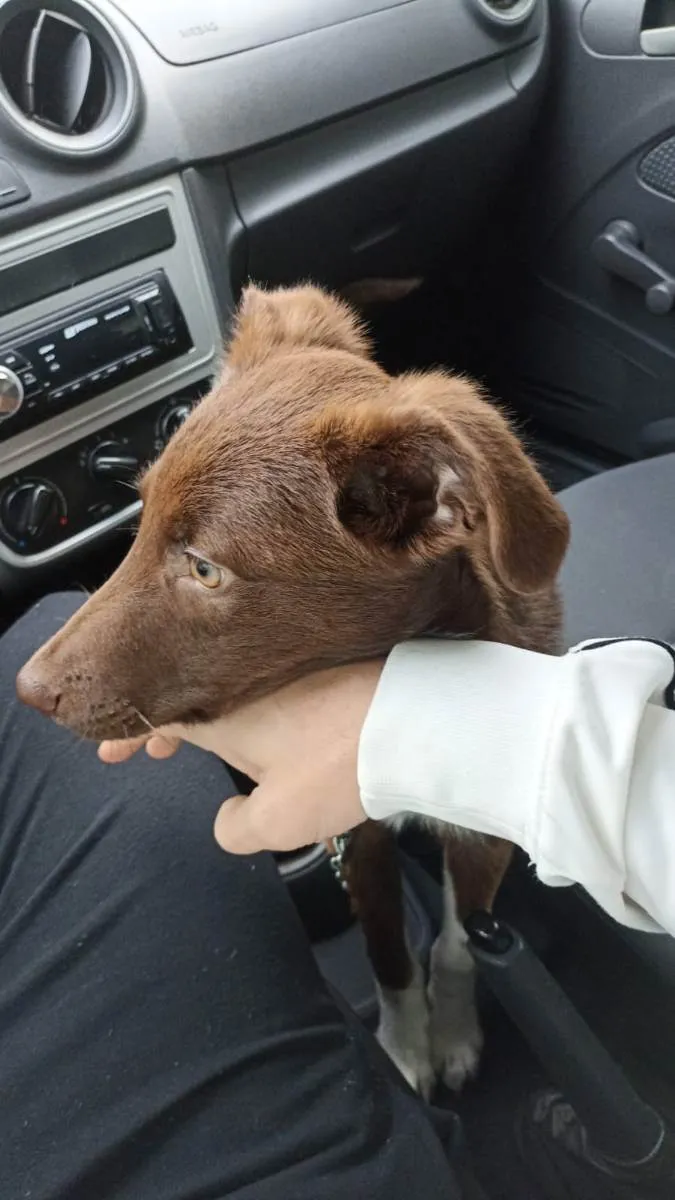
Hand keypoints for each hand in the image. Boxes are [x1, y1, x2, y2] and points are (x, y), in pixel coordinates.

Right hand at [98, 661, 383, 853]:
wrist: (415, 719)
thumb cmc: (339, 766)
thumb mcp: (279, 821)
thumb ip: (238, 828)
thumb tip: (227, 824)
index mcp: (221, 710)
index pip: (155, 712)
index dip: (127, 733)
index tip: (109, 752)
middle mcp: (244, 677)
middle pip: (186, 693)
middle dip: (162, 722)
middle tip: (147, 752)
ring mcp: (284, 665)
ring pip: (225, 687)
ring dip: (204, 714)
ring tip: (199, 743)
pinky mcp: (320, 663)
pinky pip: (262, 680)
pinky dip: (245, 703)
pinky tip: (262, 730)